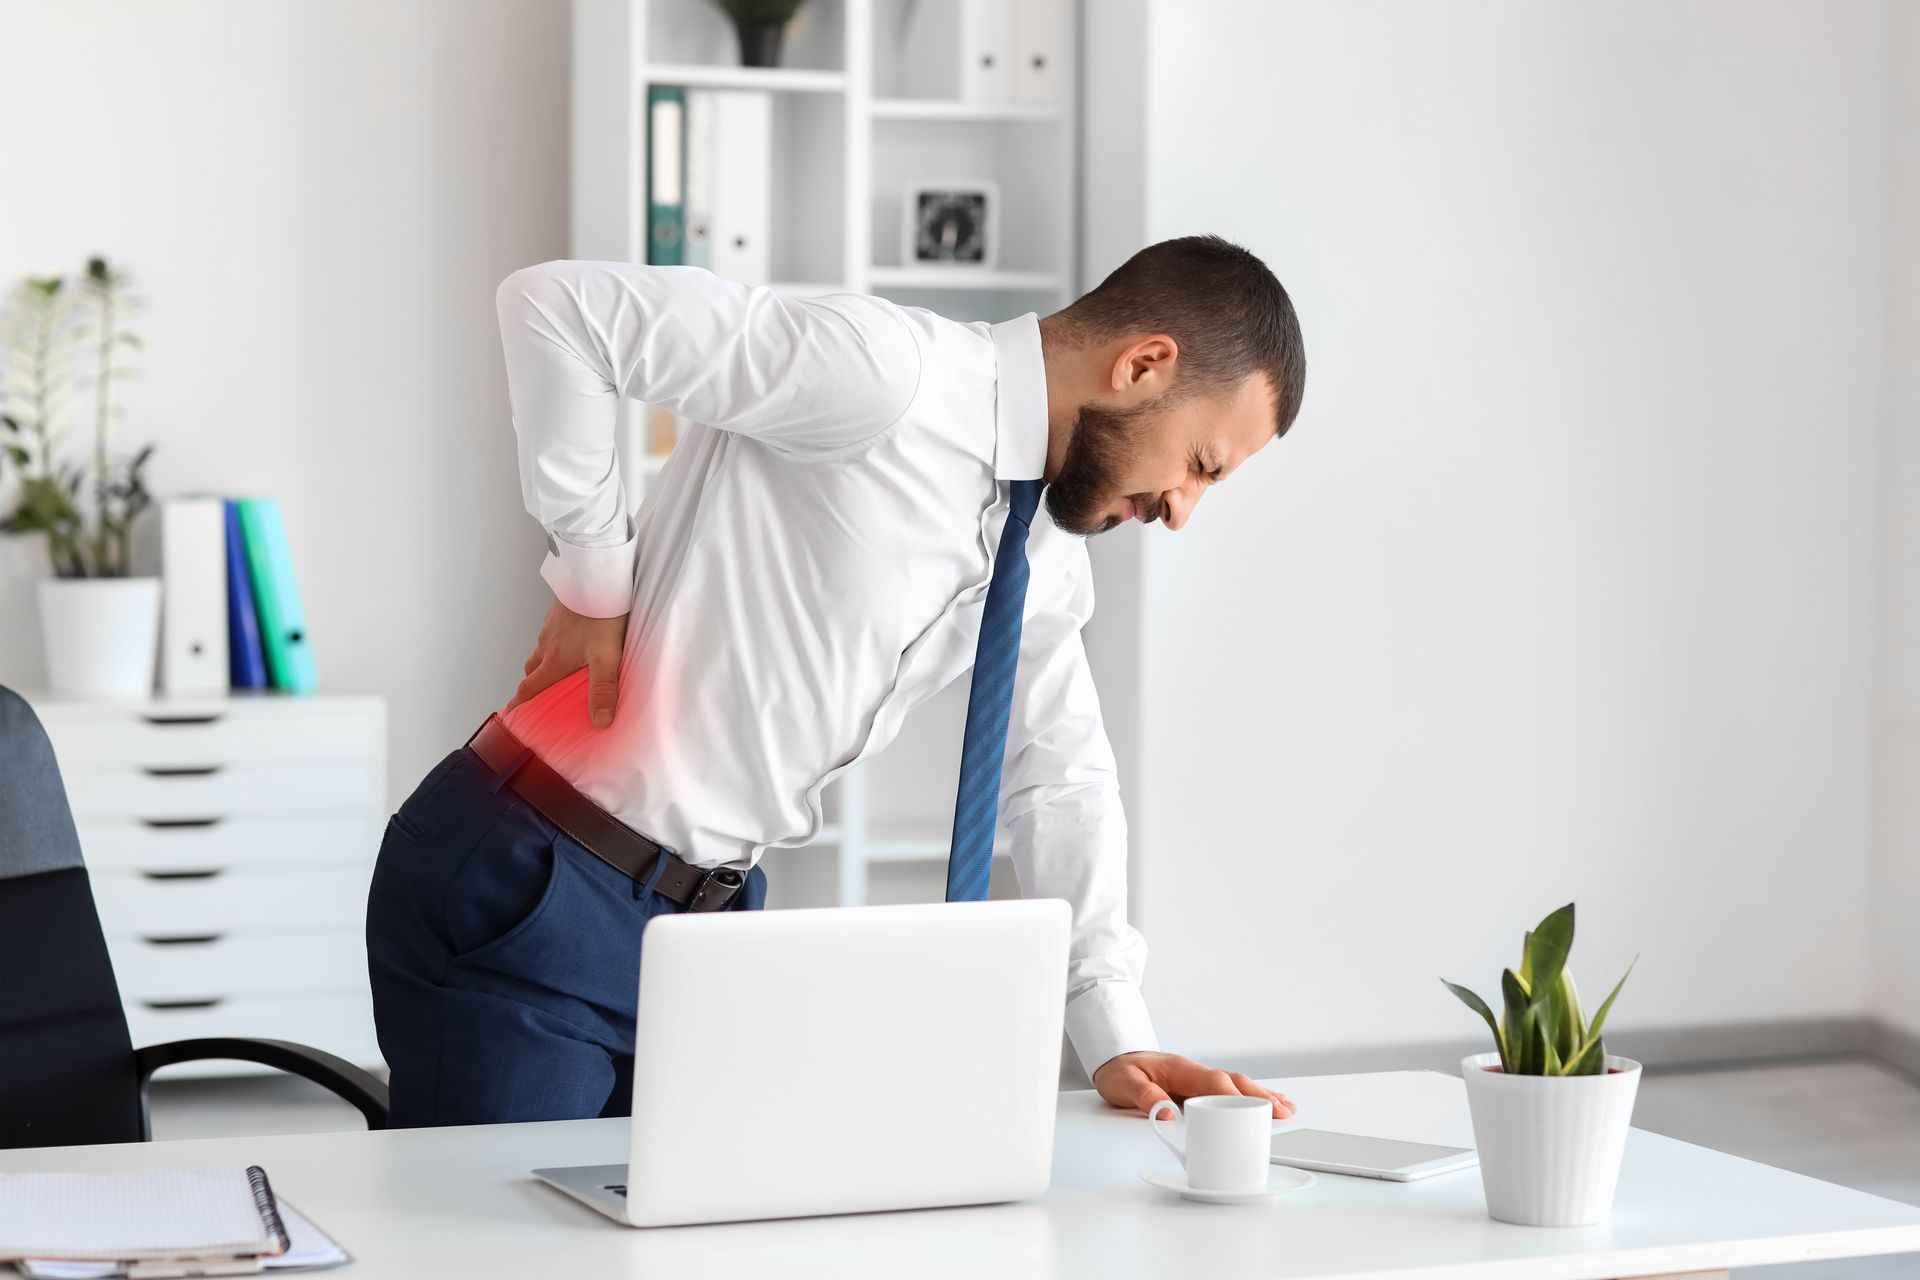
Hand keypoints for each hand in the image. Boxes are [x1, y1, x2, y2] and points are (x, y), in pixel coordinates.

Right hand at [508, 599, 629, 727]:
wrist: (596, 578)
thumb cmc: (600, 616)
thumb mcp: (606, 658)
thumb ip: (603, 689)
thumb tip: (600, 721)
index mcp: (554, 660)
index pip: (530, 688)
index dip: (519, 704)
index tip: (511, 714)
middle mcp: (547, 644)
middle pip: (532, 670)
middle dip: (532, 684)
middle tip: (538, 695)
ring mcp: (551, 626)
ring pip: (541, 649)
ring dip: (544, 661)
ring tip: (558, 669)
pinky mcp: (559, 611)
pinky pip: (551, 632)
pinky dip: (555, 642)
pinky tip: (571, 640)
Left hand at [1092, 1051, 1296, 1119]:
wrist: (1117, 1058)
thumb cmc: (1121, 1070)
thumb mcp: (1123, 1083)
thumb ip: (1143, 1096)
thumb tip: (1165, 1112)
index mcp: (1180, 1068)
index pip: (1212, 1081)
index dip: (1231, 1096)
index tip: (1247, 1111)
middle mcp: (1196, 1072)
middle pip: (1234, 1082)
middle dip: (1259, 1097)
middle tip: (1282, 1112)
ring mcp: (1201, 1078)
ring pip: (1238, 1085)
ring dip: (1263, 1096)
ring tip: (1288, 1109)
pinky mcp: (1203, 1087)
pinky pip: (1233, 1090)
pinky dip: (1254, 1096)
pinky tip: (1272, 1103)